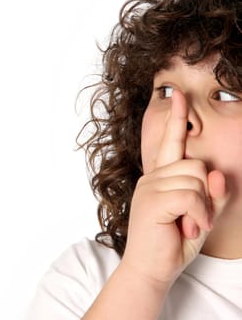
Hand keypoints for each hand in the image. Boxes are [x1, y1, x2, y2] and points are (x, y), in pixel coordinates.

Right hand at [121, 89, 228, 286]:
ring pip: (196, 179)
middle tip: (193, 219)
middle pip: (196, 164)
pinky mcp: (152, 199)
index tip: (179, 96)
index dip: (177, 119)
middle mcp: (152, 178)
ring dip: (202, 208)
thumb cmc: (172, 242)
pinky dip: (198, 214)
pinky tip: (188, 226)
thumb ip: (212, 196)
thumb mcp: (201, 217)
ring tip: (187, 225)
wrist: (150, 269)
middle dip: (205, 194)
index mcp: (160, 178)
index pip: (171, 143)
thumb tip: (216, 174)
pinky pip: (191, 195)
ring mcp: (150, 187)